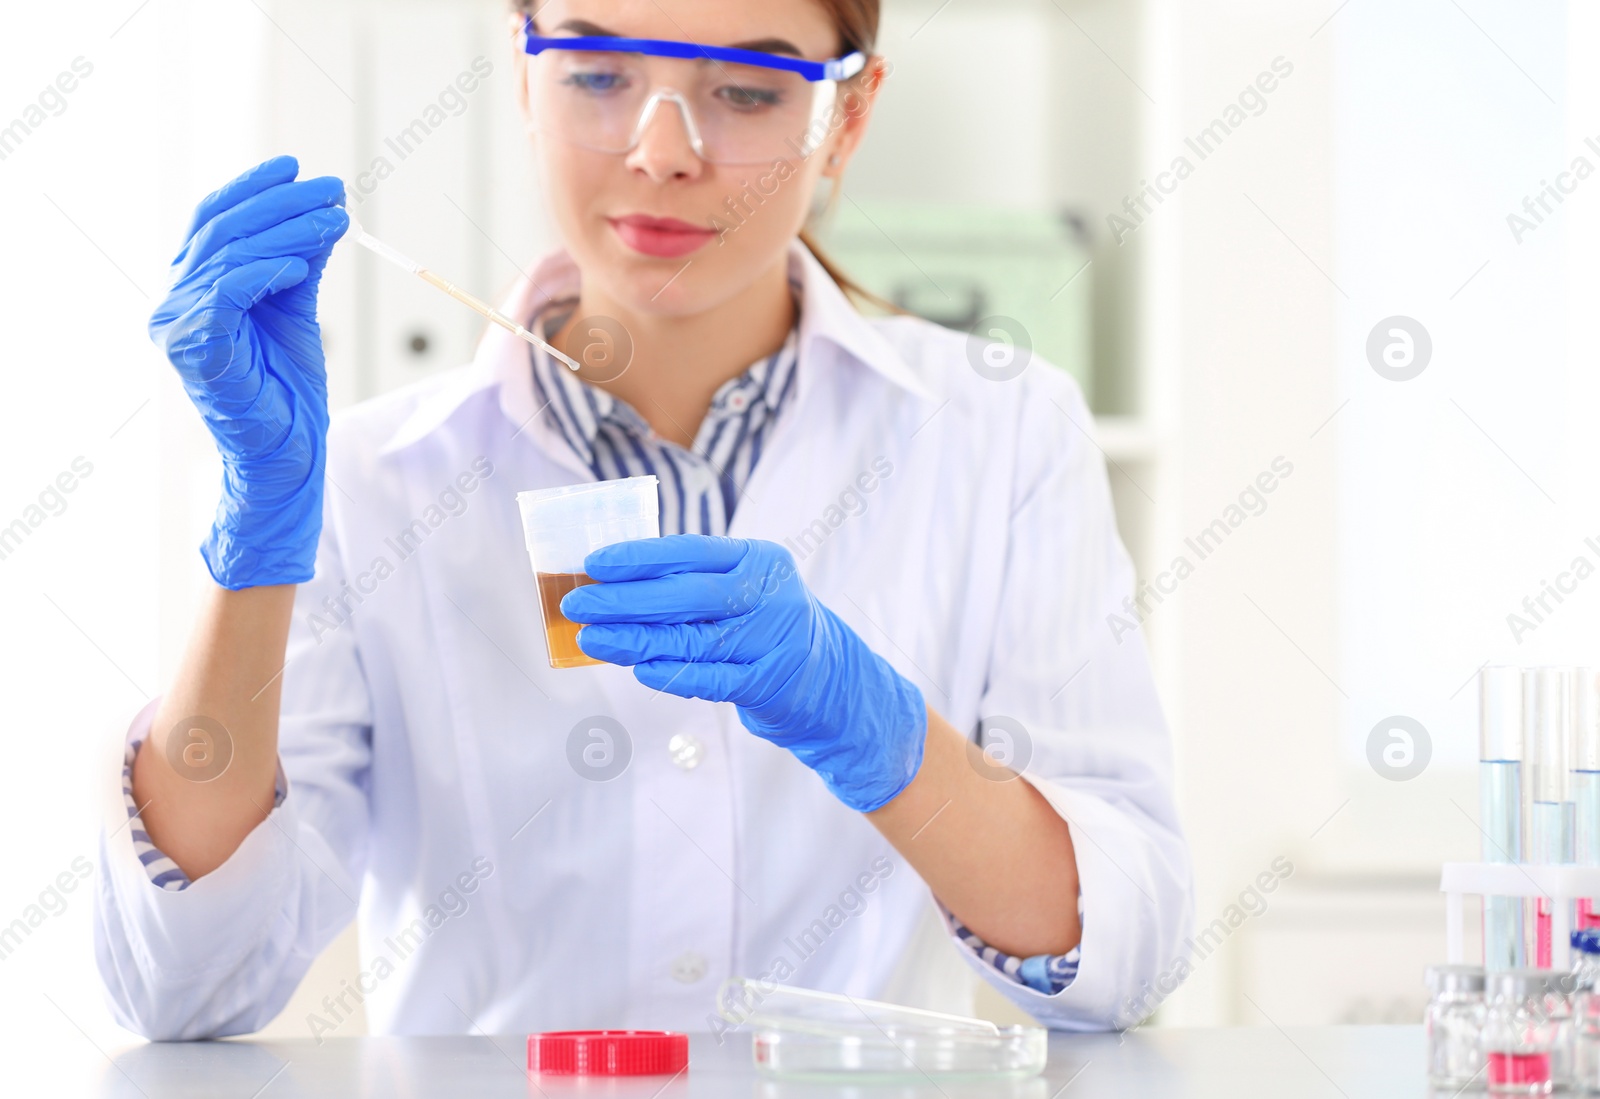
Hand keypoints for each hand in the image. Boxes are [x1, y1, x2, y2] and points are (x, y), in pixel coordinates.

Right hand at [147, 155, 348, 588]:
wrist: (287, 453)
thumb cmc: (287, 389)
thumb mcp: (297, 310)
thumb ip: (300, 263)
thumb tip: (324, 212)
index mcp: (193, 288)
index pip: (214, 220)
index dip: (254, 189)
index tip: (298, 168)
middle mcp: (175, 302)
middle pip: (224, 230)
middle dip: (282, 203)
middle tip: (333, 189)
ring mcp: (178, 325)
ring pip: (231, 255)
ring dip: (290, 231)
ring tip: (336, 220)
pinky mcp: (195, 348)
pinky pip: (228, 292)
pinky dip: (266, 271)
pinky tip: (303, 264)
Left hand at [561, 535, 926, 812]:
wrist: (831, 680)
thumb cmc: (766, 627)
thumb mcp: (743, 590)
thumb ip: (691, 585)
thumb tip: (612, 585)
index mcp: (758, 558)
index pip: (690, 551)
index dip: (640, 557)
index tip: (594, 564)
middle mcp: (769, 594)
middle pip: (687, 595)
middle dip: (626, 600)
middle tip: (578, 604)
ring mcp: (772, 638)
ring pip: (692, 639)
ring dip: (635, 641)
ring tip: (592, 639)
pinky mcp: (770, 681)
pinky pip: (712, 678)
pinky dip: (672, 674)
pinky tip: (638, 669)